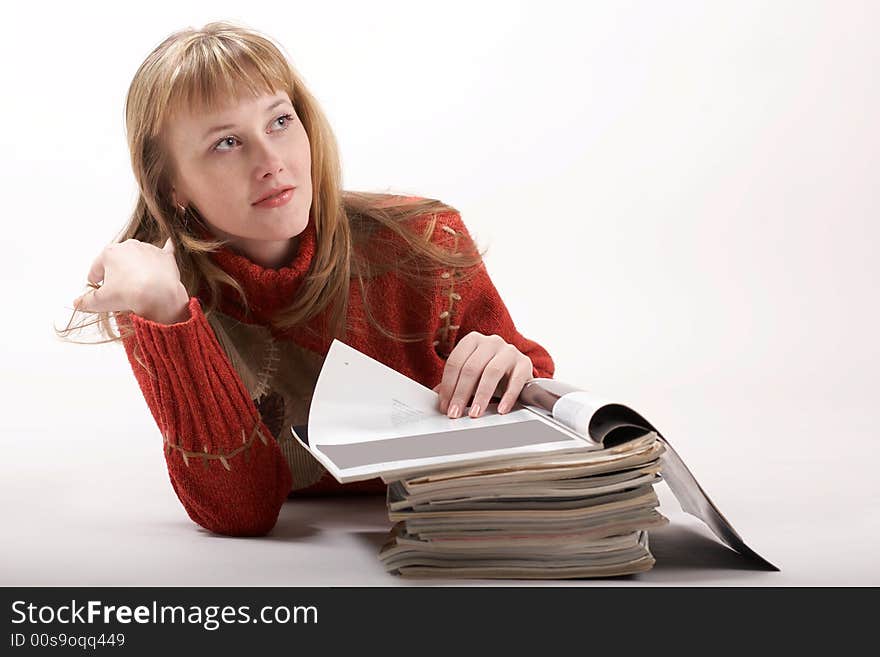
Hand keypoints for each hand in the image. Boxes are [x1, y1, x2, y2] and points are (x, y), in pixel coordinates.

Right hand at [72, 238, 190, 324]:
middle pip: (118, 261)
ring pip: (138, 257)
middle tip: (119, 289)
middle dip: (116, 273)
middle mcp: (129, 246)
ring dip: (136, 267)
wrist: (159, 294)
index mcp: (109, 253)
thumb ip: (87, 301)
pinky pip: (165, 249)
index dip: (95, 280)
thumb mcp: (101, 301)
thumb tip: (77, 303)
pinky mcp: (165, 256)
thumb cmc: (127, 294)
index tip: (97, 287)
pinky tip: (168, 245)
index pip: (97, 267)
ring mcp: (148, 249)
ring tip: (138, 284)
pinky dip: (163, 252)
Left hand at [432, 331, 533, 418]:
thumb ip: (454, 385)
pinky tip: (501, 409)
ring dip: (481, 396)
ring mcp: (509, 350)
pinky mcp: (525, 363)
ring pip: (491, 372)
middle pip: (471, 368)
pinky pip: (515, 380)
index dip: (448, 386)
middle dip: (461, 394)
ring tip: (475, 413)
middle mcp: (491, 341)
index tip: (445, 405)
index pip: (455, 362)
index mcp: (472, 340)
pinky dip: (508, 397)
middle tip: (455, 412)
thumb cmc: (489, 372)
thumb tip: (440, 401)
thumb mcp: (470, 376)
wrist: (517, 370)